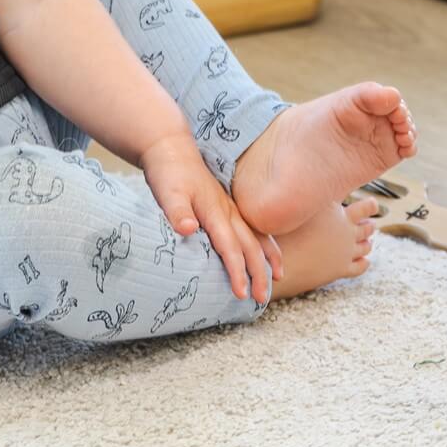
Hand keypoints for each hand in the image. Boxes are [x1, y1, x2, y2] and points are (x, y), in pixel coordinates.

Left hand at [140, 133, 282, 302]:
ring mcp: (229, 207)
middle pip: (249, 245)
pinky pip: (251, 226)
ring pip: (256, 235)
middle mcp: (227, 210)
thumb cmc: (168, 172)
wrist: (171, 148)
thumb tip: (189, 229)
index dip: (236, 271)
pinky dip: (263, 241)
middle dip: (258, 272)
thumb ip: (177, 212)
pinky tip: (267, 249)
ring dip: (268, 256)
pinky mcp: (227, 205)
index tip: (242, 293)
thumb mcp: (167, 192)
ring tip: (279, 276)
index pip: (229, 247)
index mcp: (214, 211)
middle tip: (262, 298)